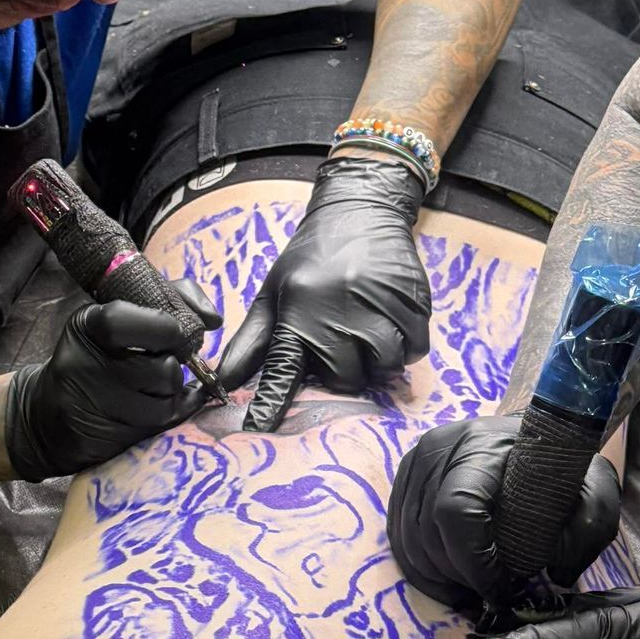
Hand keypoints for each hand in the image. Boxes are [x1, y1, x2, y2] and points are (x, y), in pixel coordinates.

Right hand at [4, 278, 220, 480]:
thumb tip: (213, 319)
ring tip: (146, 390)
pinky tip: (142, 410)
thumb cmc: (95, 357)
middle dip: (172, 370)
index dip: (166, 330)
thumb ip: (171, 299)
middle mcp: (85, 365)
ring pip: (166, 403)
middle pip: (164, 370)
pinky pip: (157, 428)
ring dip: (167, 397)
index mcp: (88, 326)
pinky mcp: (104, 438)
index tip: (172, 335)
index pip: (139, 322)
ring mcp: (94, 405)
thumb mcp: (118, 317)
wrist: (46, 416)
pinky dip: (160, 419)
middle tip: (156, 366)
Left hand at [219, 153, 430, 430]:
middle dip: (342, 371)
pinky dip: (405, 347)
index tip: (258, 428)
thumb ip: (253, 342)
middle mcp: (339, 309)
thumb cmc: (311, 258)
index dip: (271, 402)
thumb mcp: (274, 294)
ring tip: (366, 335)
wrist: (362, 210)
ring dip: (376, 362)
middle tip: (339, 346)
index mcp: (299, 309)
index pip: (283, 368)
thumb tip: (224, 382)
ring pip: (385, 367)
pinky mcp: (414, 302)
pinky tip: (390, 325)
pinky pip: (415, 350)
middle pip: (346, 378)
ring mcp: (381, 306)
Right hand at [389, 415, 623, 609]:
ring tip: (473, 589)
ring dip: (439, 578)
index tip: (504, 587)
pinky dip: (422, 570)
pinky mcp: (404, 482)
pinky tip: (451, 582)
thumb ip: (586, 530)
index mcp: (483, 445)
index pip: (456, 511)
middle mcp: (439, 448)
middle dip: (460, 576)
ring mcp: (415, 463)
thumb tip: (555, 572)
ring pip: (408, 541)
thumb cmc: (561, 467)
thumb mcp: (593, 492)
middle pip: (428, 533)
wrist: (535, 434)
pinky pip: (399, 538)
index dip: (474, 563)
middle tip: (492, 592)